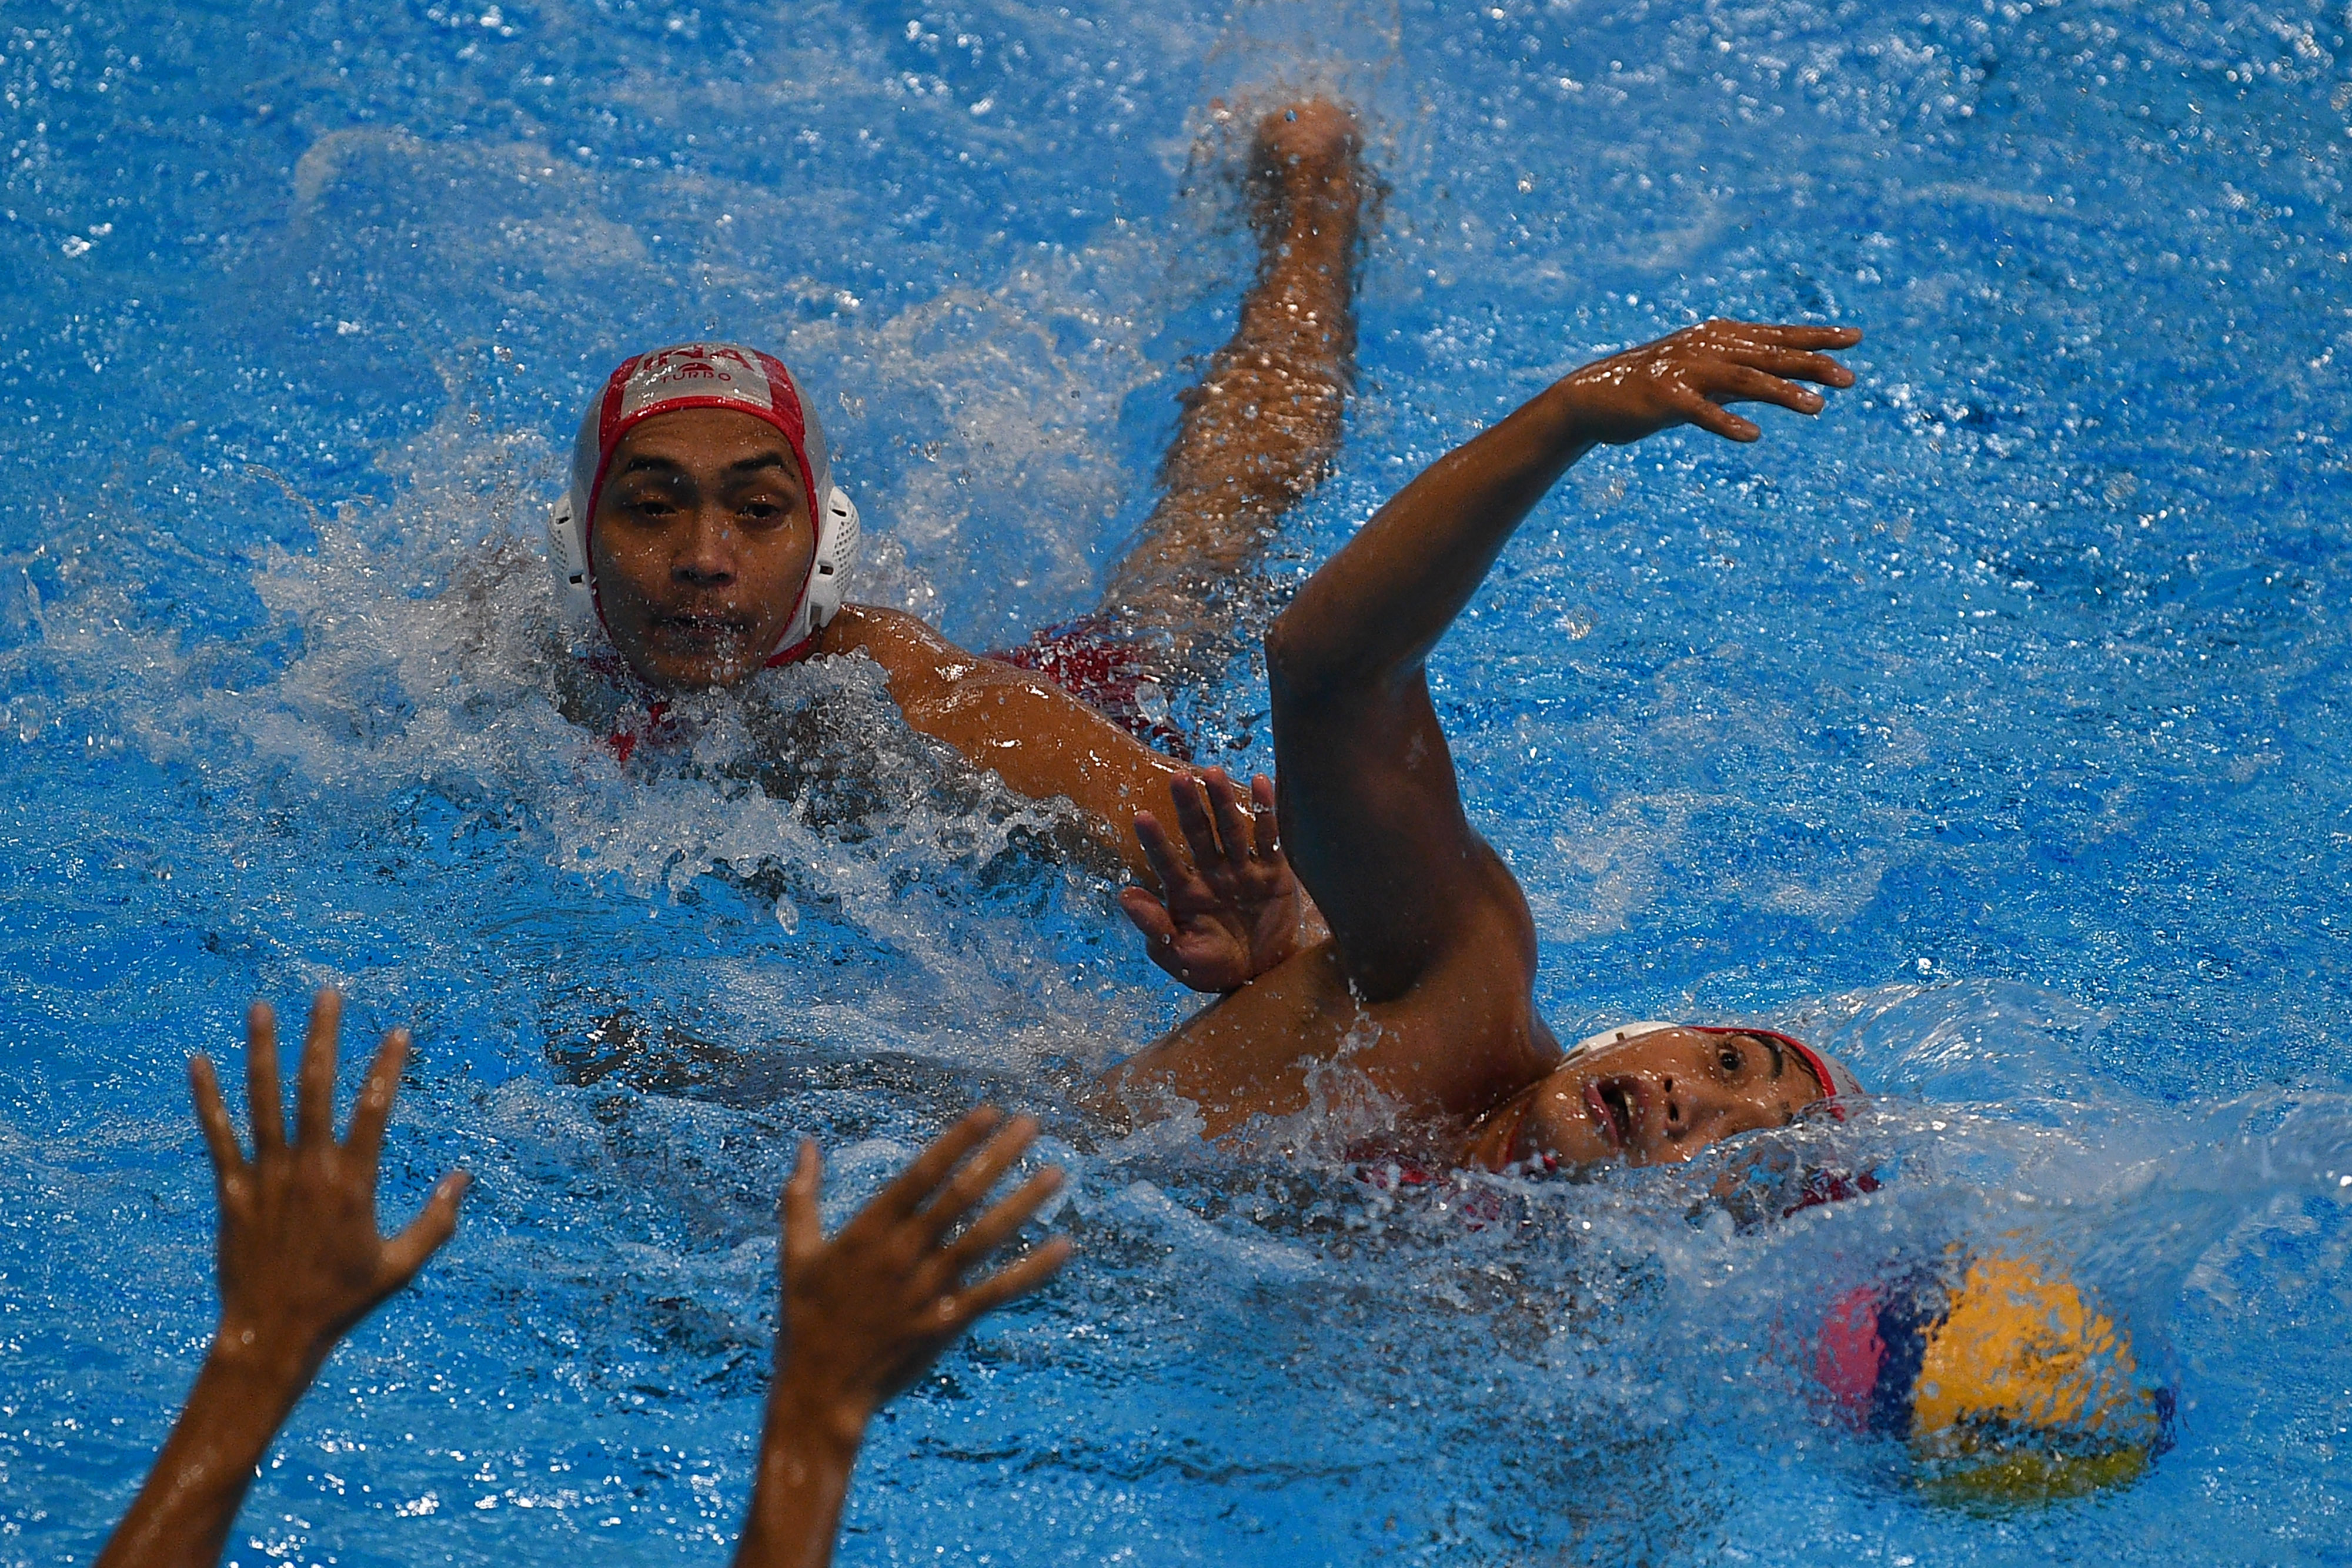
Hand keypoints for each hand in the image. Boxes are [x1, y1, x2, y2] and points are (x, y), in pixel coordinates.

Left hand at [191, 990, 468, 1388]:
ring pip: (263, 1101)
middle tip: (328, 995)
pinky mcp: (233, 1192)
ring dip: (263, 1051)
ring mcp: (267, 1177)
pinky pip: (217, 1136)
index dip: (387, 1067)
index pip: (374, 1110)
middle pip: (315, 1089)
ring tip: (261, 1007)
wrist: (273, 1335)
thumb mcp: (401, 1266)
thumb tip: (463, 1177)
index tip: (397, 1031)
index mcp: (353, 1183)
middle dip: (322, 1038)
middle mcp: (309, 1170)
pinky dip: (207, 1098)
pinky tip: (198, 1063)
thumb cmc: (342, 1302)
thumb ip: (436, 1220)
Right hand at [770, 1108, 1071, 1448]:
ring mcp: (928, 1290)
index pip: (922, 1174)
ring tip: (1057, 1173)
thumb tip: (808, 1144)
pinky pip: (997, 1291)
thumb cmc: (806, 1319)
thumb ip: (802, 1196)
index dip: (958, 1141)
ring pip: (985, 1237)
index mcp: (868, 1231)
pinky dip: (1033, 1270)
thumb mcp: (795, 1253)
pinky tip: (1064, 1247)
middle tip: (1033, 1123)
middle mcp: (903, 1254)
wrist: (820, 1392)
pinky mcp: (947, 1323)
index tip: (990, 1112)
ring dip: (1023, 1203)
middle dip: (999, 1157)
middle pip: (960, 1196)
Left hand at [1119, 769, 1314, 991]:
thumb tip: (1124, 895)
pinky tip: (1262, 782)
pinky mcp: (1273, 872)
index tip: (1141, 817)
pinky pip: (1269, 838)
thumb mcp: (1179, 956)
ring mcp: (1243, 870)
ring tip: (1213, 773)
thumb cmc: (1213, 968)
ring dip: (1222, 801)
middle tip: (1178, 778)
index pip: (1166, 861)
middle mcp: (1213, 873)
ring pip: (1231, 830)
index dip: (1155, 840)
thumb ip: (1155, 928)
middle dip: (1188, 807)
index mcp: (1186, 892)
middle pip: (1198, 834)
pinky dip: (1267, 810)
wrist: (1261, 978)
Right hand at [1554, 318, 1859, 445]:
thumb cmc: (1655, 389)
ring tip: (1817, 408)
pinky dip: (1726, 422)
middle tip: (1849, 379)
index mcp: (1718, 337)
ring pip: (1743, 379)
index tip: (1855, 338)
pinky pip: (1700, 411)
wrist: (1592, 398)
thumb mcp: (1706, 378)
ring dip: (1781, 393)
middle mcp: (1706, 347)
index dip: (1816, 337)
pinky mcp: (1664, 398)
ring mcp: (1685, 370)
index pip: (1777, 336)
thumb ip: (1744, 375)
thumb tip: (1791, 380)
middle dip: (1811, 365)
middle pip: (1768, 355)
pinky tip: (1752, 436)